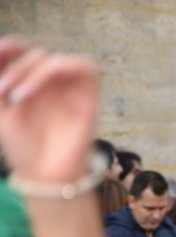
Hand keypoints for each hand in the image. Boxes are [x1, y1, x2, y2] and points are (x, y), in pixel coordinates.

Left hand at [0, 37, 98, 182]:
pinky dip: (60, 67)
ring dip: (33, 70)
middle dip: (16, 68)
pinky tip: (37, 87)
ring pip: (56, 59)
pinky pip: (84, 67)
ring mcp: (72, 89)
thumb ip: (0, 82)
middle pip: (37, 54)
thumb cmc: (24, 147)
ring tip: (16, 95)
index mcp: (33, 82)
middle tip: (2, 90)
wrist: (46, 174)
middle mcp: (54, 83)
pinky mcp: (90, 97)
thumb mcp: (1, 109)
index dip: (10, 46)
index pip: (24, 51)